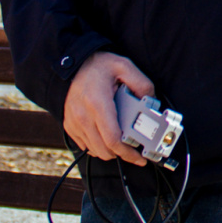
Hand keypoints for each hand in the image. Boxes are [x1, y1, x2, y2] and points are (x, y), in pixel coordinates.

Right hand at [62, 52, 153, 166]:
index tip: (140, 158)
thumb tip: (151, 101)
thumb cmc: (97, 65)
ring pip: (95, 150)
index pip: (113, 140)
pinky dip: (97, 145)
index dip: (128, 154)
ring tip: (121, 139)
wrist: (73, 64)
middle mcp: (84, 116)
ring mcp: (74, 122)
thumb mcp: (124, 66)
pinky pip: (84, 145)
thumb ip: (141, 83)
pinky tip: (106, 135)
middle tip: (133, 147)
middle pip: (104, 150)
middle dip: (122, 154)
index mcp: (98, 103)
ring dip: (110, 150)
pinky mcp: (69, 125)